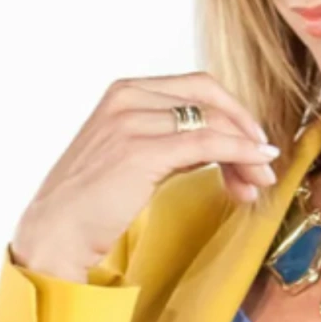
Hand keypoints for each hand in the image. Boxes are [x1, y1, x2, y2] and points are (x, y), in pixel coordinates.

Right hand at [9, 73, 280, 281]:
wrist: (55, 233)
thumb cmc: (93, 202)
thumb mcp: (135, 155)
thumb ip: (175, 141)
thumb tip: (226, 145)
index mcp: (125, 91)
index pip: (198, 87)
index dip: (233, 113)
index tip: (254, 142)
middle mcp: (127, 97)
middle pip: (210, 97)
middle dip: (245, 127)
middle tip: (265, 161)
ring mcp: (131, 121)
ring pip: (213, 122)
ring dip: (247, 150)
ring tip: (259, 180)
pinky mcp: (140, 152)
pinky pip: (208, 145)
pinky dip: (240, 154)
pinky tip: (256, 169)